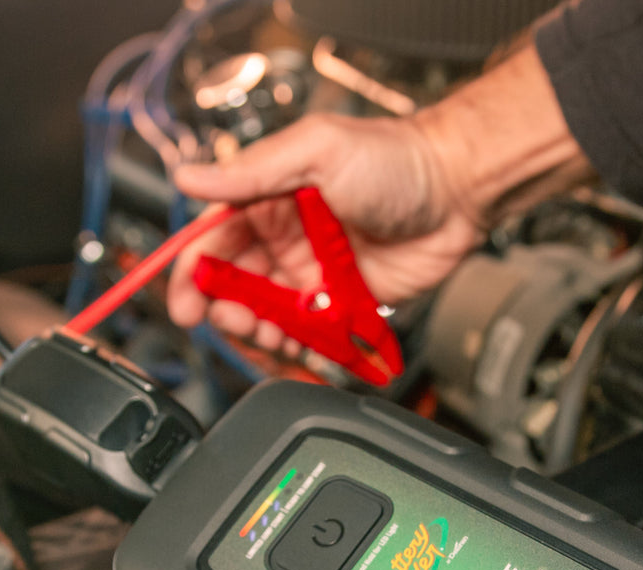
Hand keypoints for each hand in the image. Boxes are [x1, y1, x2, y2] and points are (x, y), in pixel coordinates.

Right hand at [166, 113, 485, 351]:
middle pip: (233, 285)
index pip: (213, 240)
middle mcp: (285, 238)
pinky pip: (307, 333)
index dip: (192, 273)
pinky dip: (294, 345)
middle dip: (223, 309)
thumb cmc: (395, 158)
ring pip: (266, 314)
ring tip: (263, 335)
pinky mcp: (343, 303)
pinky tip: (292, 346)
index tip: (185, 301)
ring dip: (255, 331)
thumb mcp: (315, 150)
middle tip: (229, 321)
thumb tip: (190, 177)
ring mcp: (313, 274)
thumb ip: (252, 171)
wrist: (457, 190)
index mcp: (268, 198)